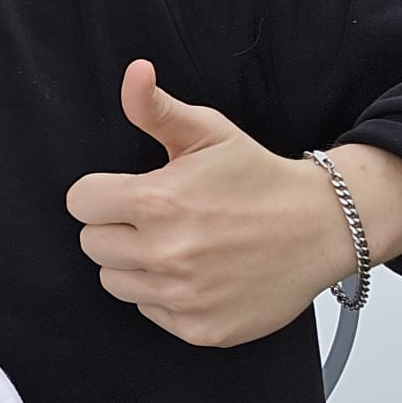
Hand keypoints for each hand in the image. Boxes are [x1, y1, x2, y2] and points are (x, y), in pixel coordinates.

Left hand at [67, 60, 357, 346]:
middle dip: (116, 228)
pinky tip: (197, 273)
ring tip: (177, 244)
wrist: (321, 227)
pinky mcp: (199, 329)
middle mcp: (165, 253)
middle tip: (157, 219)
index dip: (101, 193)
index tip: (126, 192)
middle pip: (91, 245)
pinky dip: (165, 296)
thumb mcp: (208, 131)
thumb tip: (134, 74)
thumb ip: (156, 107)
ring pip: (114, 282)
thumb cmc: (259, 178)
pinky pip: (150, 311)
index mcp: (156, 201)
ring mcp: (182, 296)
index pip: (80, 203)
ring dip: (135, 265)